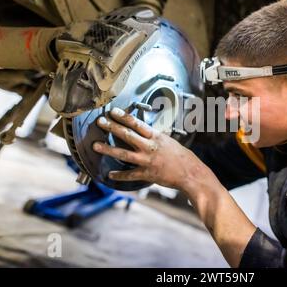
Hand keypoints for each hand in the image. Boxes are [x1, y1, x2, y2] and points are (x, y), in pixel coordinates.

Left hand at [92, 107, 207, 189]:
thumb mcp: (169, 141)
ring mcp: (147, 161)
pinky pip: (130, 175)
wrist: (190, 173)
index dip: (124, 116)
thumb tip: (147, 132)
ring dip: (108, 149)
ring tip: (95, 145)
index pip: (137, 123)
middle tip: (100, 122)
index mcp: (156, 137)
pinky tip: (109, 175)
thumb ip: (156, 138)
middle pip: (127, 135)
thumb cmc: (182, 157)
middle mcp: (149, 147)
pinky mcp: (147, 174)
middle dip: (112, 127)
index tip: (113, 111)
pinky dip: (119, 175)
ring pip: (123, 154)